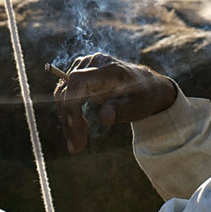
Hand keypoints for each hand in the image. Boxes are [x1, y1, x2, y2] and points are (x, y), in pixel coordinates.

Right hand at [52, 53, 179, 152]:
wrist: (147, 85)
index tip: (74, 127)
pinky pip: (66, 95)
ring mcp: (84, 67)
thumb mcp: (138, 107)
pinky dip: (70, 114)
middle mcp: (93, 63)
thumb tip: (104, 118)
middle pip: (68, 91)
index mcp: (109, 70)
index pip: (78, 81)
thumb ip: (121, 111)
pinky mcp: (80, 75)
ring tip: (79, 144)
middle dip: (70, 120)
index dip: (71, 103)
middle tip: (77, 147)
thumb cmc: (143, 97)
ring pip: (63, 95)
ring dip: (68, 121)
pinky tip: (81, 128)